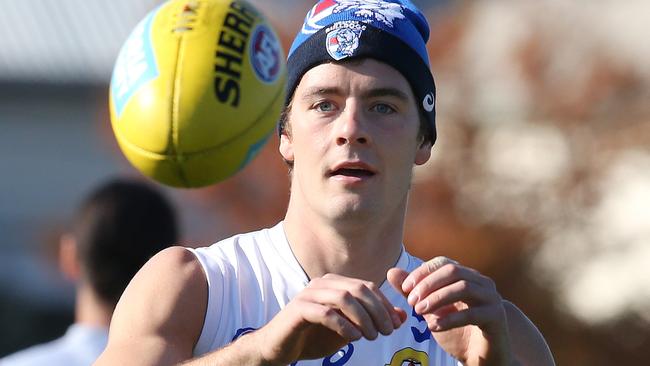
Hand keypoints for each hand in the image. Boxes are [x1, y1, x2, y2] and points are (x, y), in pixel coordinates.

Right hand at [251, 273, 406, 364]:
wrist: (279, 348)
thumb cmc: (313, 337)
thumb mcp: (348, 330)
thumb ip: (371, 322)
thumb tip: (401, 317)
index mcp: (334, 284)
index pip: (367, 287)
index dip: (385, 304)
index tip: (395, 324)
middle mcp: (322, 284)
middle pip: (358, 289)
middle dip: (377, 311)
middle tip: (387, 331)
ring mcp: (308, 294)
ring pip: (344, 297)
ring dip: (363, 318)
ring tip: (371, 336)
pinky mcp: (299, 310)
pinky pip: (326, 313)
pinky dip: (344, 325)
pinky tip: (353, 338)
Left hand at [387, 257, 513, 365]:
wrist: (480, 358)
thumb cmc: (456, 331)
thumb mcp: (430, 310)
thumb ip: (414, 292)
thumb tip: (391, 272)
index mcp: (467, 276)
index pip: (443, 262)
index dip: (422, 272)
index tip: (405, 289)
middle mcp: (481, 282)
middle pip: (453, 271)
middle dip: (428, 284)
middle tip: (411, 302)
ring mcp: (491, 298)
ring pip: (463, 287)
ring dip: (437, 298)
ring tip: (418, 312)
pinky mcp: (496, 317)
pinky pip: (472, 313)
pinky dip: (450, 319)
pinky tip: (433, 327)